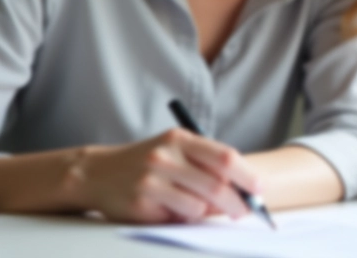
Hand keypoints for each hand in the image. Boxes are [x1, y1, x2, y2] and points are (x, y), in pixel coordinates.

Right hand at [71, 128, 261, 223]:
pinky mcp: (141, 202)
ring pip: (200, 205)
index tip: (259, 189)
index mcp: (180, 139)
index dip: (246, 175)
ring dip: (207, 212)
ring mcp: (152, 178)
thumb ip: (204, 165)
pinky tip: (173, 210)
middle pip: (217, 185)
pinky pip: (178, 216)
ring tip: (196, 206)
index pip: (224, 156)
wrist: (97, 173)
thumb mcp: (174, 151)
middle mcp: (165, 155)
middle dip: (237, 202)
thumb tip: (243, 190)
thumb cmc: (146, 163)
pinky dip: (185, 217)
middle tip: (244, 211)